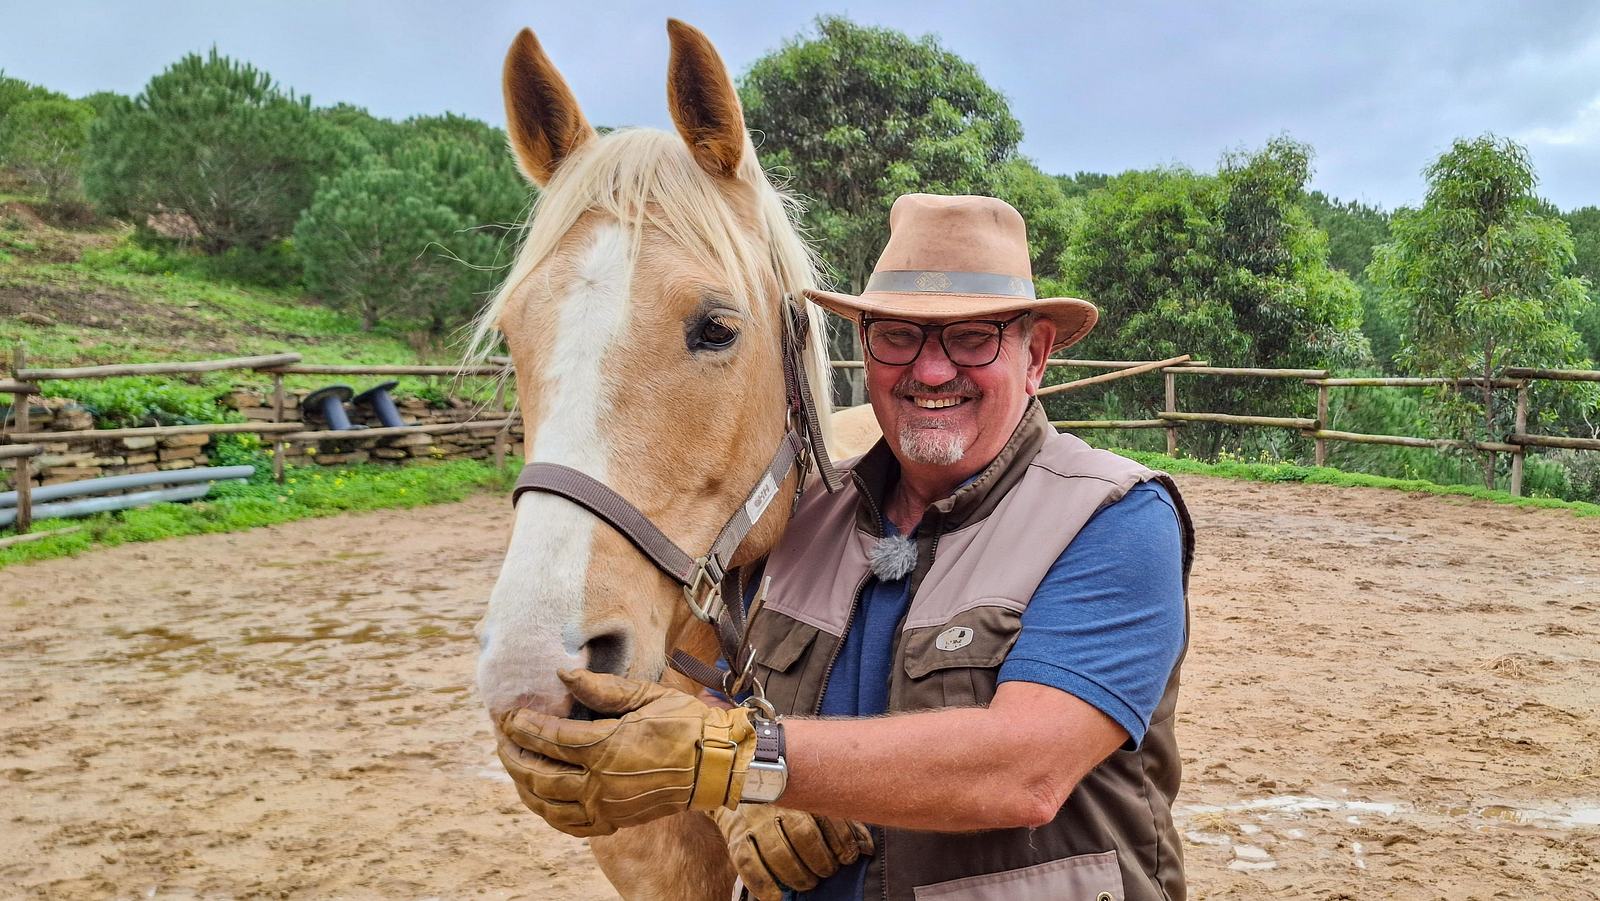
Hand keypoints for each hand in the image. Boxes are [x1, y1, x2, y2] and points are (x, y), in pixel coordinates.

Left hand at [496, 669, 756, 836]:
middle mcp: (599, 782)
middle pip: (539, 772)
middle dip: (513, 753)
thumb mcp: (647, 695)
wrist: (716, 766)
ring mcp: (605, 806)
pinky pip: (568, 824)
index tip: (508, 714)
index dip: (523, 726)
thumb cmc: (685, 725)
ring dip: (523, 783)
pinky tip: (538, 798)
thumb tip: (564, 674)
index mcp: (606, 747)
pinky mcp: (614, 820)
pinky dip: (546, 812)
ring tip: (514, 764)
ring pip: (547, 801)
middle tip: (502, 737)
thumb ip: (602, 688)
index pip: (548, 738)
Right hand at [709, 805, 874, 900]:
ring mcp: (756, 821)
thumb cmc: (789, 801)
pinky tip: (776, 896)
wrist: (739, 782)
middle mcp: (779, 805)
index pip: (828, 818)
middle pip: (804, 835)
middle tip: (827, 872)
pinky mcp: (736, 836)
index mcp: (803, 793)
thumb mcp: (816, 804)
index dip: (843, 842)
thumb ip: (844, 823)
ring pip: (778, 852)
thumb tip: (868, 849)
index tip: (848, 857)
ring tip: (807, 883)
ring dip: (796, 875)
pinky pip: (748, 863)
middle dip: (820, 860)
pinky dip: (763, 884)